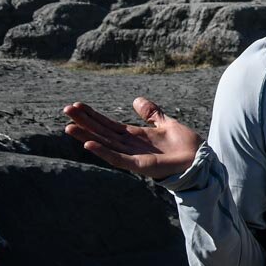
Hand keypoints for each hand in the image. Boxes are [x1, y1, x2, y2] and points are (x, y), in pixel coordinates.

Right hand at [62, 97, 202, 179]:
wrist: (199, 158)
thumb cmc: (184, 144)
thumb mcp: (166, 123)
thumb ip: (151, 113)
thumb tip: (136, 100)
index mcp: (135, 136)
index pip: (108, 124)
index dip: (93, 115)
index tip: (77, 106)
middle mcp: (130, 146)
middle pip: (102, 132)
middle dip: (84, 122)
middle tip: (66, 110)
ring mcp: (133, 156)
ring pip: (105, 144)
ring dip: (87, 136)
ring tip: (69, 127)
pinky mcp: (140, 165)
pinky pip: (118, 159)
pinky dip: (104, 152)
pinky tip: (90, 144)